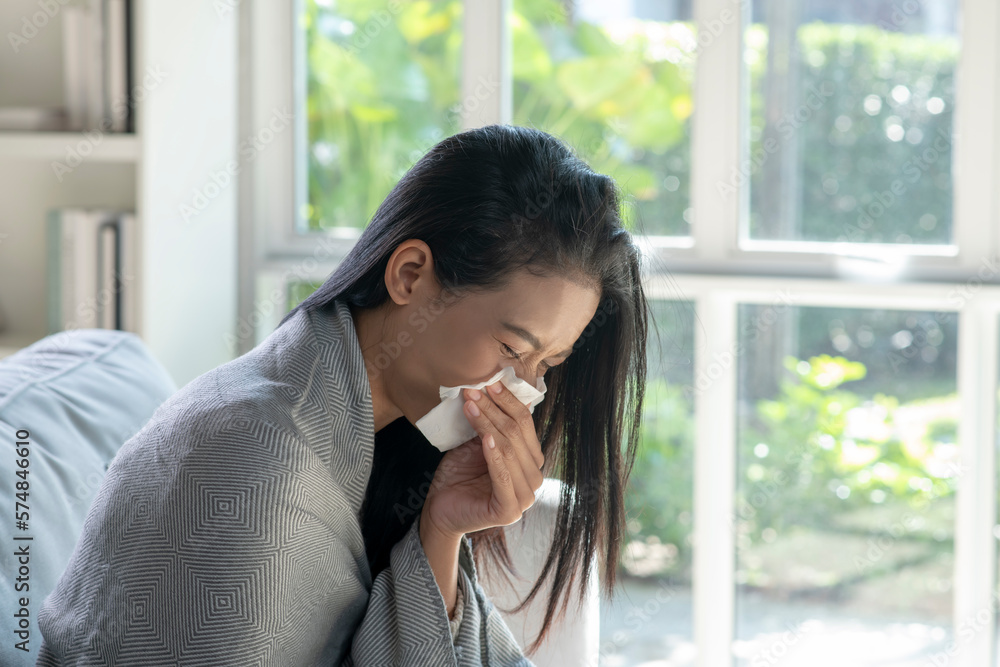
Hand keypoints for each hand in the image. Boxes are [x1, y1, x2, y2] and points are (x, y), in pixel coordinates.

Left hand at [421, 380, 545, 539]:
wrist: (440, 509)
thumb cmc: (459, 474)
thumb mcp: (478, 442)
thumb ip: (492, 424)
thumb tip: (495, 385)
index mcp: (531, 460)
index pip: (525, 424)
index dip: (507, 401)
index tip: (489, 382)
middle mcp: (534, 478)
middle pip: (517, 435)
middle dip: (494, 409)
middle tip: (474, 390)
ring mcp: (525, 497)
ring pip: (509, 451)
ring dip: (489, 425)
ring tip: (471, 405)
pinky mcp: (510, 511)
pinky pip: (504, 477)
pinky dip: (494, 456)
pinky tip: (486, 439)